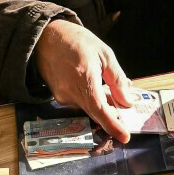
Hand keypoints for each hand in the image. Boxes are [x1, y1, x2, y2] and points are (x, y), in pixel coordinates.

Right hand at [32, 19, 135, 141]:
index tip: (124, 137)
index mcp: (84, 79)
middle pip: (95, 112)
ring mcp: (62, 96)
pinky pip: (79, 103)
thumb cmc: (76, 41)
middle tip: (124, 104)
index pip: (99, 110)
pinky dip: (90, 99)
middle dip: (112, 113)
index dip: (113, 125)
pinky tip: (94, 86)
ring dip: (101, 103)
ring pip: (88, 108)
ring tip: (109, 87)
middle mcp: (70, 92)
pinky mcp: (58, 97)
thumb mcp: (105, 54)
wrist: (46, 37)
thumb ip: (117, 80)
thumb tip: (127, 101)